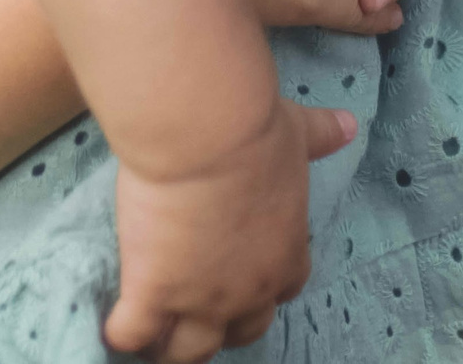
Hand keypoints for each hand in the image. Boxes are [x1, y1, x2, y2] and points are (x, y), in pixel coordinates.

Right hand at [106, 99, 356, 362]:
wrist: (205, 134)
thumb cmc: (253, 130)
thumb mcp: (296, 133)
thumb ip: (322, 136)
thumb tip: (349, 123)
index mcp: (285, 254)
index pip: (286, 290)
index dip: (265, 286)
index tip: (245, 272)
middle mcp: (248, 290)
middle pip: (241, 333)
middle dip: (222, 326)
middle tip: (197, 310)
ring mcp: (199, 298)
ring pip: (189, 351)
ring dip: (173, 346)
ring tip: (154, 337)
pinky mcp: (153, 293)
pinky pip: (134, 334)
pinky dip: (122, 334)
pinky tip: (113, 325)